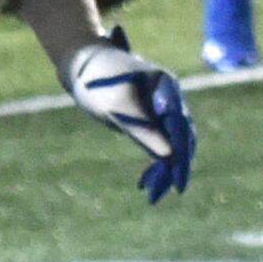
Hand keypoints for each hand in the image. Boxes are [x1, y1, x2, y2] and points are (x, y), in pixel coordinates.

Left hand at [61, 32, 194, 200]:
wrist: (81, 64)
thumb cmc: (97, 80)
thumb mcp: (117, 108)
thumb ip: (144, 131)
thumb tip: (170, 157)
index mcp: (166, 87)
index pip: (181, 128)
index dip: (181, 158)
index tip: (178, 186)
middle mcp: (169, 97)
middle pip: (182, 137)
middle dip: (172, 168)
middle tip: (155, 197)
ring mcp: (162, 106)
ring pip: (173, 143)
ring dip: (164, 169)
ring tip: (149, 194)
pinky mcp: (151, 116)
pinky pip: (161, 143)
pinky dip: (155, 162)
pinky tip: (142, 182)